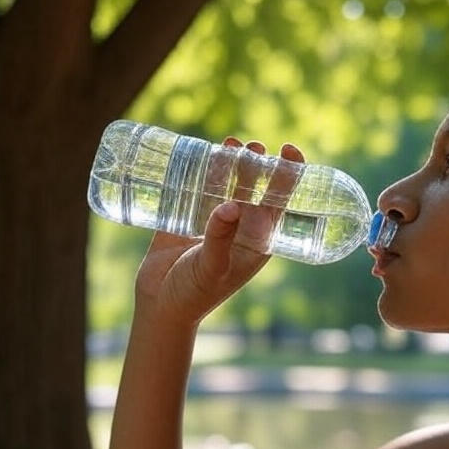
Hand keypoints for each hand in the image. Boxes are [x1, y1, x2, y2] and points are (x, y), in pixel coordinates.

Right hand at [135, 138, 304, 325]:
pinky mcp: (188, 215)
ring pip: (227, 183)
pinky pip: (198, 186)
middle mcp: (239, 228)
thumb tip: (233, 206)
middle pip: (254, 187)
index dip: (288, 175)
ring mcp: (213, 220)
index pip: (280, 202)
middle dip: (256, 163)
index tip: (288, 149)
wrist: (159, 305)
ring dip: (231, 162)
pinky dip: (201, 169)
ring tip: (230, 143)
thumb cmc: (193, 294)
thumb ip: (220, 238)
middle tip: (251, 145)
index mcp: (256, 241)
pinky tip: (202, 152)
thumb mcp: (211, 268)